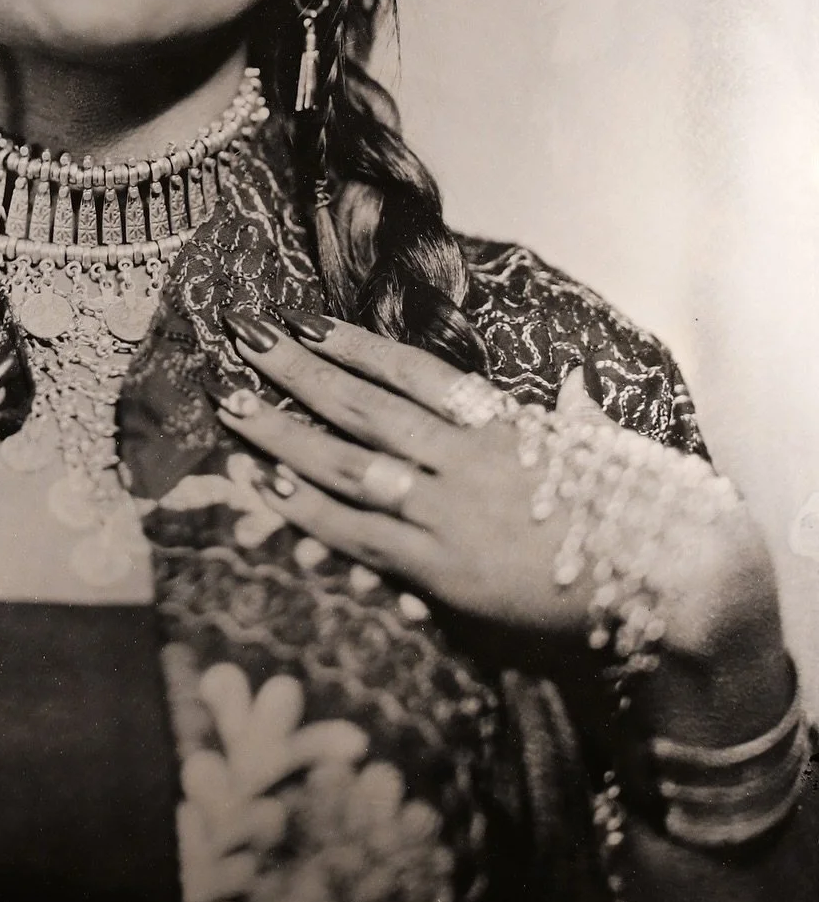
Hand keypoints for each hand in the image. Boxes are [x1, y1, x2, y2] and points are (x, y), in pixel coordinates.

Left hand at [214, 307, 776, 669]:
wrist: (667, 579)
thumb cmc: (637, 513)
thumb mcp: (603, 451)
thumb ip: (573, 418)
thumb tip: (572, 391)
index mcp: (503, 422)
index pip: (414, 372)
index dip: (355, 346)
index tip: (307, 322)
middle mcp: (467, 458)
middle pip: (366, 407)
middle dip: (300, 373)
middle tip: (244, 343)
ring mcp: (450, 511)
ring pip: (350, 463)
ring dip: (286, 433)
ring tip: (233, 404)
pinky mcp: (444, 570)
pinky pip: (361, 534)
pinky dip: (310, 509)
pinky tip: (266, 486)